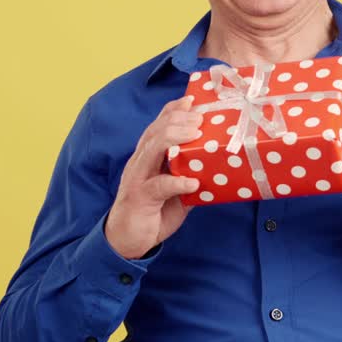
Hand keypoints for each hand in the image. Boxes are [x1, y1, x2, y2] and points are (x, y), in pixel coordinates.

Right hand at [105, 95, 202, 259]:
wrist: (126, 241)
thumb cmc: (151, 212)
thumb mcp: (174, 191)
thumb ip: (188, 176)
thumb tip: (215, 169)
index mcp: (147, 157)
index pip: (157, 125)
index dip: (173, 110)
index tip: (192, 100)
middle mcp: (140, 162)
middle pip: (156, 131)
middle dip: (178, 120)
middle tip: (200, 119)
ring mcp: (138, 178)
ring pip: (152, 149)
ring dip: (175, 139)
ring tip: (197, 136)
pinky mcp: (140, 198)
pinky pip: (159, 186)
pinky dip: (177, 182)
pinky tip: (193, 183)